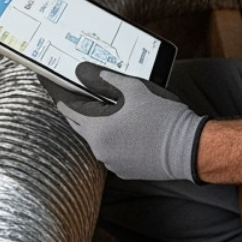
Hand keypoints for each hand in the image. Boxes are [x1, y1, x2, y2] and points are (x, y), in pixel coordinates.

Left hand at [44, 62, 206, 182]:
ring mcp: (112, 163)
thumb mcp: (134, 88)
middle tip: (80, 89)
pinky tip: (127, 125)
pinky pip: (111, 149)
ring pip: (97, 137)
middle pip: (79, 123)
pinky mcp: (125, 170)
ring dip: (99, 122)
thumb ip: (104, 79)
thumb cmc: (163, 117)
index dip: (59, 92)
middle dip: (79, 106)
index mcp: (97, 129)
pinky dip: (113, 136)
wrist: (189, 148)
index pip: (68, 107)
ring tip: (113, 106)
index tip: (51, 82)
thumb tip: (82, 71)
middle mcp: (99, 149)